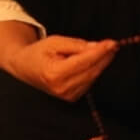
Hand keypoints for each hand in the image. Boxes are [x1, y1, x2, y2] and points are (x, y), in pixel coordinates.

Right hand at [0, 34, 117, 101]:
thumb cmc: (38, 53)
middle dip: (104, 57)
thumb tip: (97, 47)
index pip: (83, 62)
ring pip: (92, 77)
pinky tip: (95, 61)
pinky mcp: (72, 98)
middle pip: (91, 71)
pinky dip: (94, 70)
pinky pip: (89, 82)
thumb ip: (76, 45)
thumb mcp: (54, 42)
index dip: (99, 52)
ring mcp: (67, 95)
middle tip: (114, 44)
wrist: (25, 68)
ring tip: (106, 50)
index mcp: (55, 73)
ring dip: (101, 63)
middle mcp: (62, 88)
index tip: (112, 43)